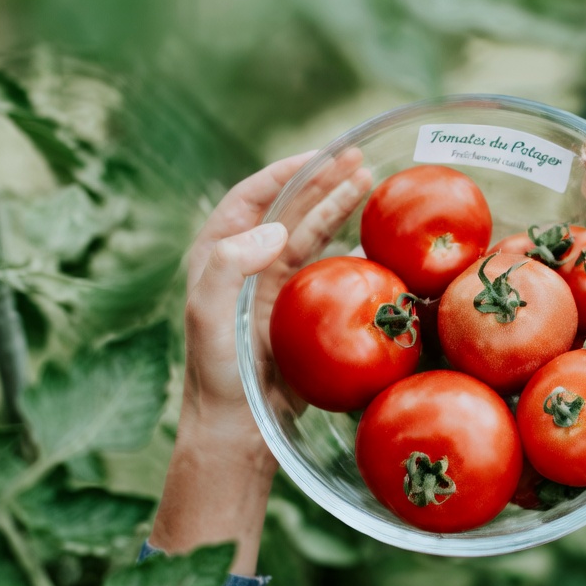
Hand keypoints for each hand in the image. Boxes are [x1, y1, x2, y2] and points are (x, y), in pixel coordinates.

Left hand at [179, 148, 371, 456]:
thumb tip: (276, 228)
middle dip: (321, 181)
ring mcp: (276, 290)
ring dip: (339, 209)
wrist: (239, 430)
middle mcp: (248, 266)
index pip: (252, 199)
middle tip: (357, 159)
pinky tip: (376, 243)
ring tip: (370, 184)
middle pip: (288, 210)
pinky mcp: (301, 314)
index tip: (318, 155)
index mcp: (219, 256)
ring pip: (312, 236)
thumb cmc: (218, 374)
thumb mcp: (209, 314)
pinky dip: (353, 254)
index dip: (285, 173)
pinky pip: (330, 273)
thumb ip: (229, 263)